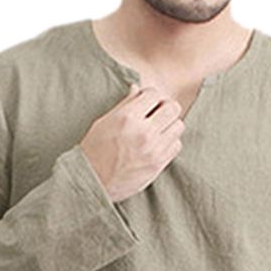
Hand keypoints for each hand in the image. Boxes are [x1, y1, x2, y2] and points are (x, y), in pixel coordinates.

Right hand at [79, 83, 184, 202]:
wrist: (92, 182)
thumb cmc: (94, 150)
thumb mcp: (104, 122)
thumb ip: (124, 105)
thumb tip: (137, 89)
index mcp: (127, 117)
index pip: (154, 94)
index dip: (150, 96)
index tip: (145, 103)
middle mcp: (143, 132)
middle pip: (172, 108)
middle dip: (165, 107)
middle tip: (156, 114)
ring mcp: (153, 150)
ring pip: (178, 126)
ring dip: (170, 124)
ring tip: (158, 129)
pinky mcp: (157, 165)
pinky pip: (176, 145)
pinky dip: (170, 142)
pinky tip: (159, 143)